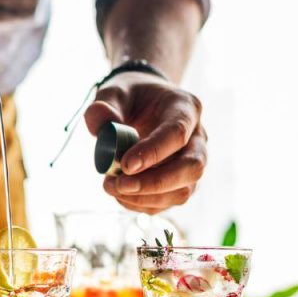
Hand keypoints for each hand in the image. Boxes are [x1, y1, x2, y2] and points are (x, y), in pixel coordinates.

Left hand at [84, 72, 206, 213]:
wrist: (141, 106)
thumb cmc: (130, 98)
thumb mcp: (113, 92)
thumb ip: (104, 106)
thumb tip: (99, 128)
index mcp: (185, 107)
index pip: (178, 133)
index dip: (153, 152)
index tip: (124, 164)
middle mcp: (198, 137)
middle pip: (192, 167)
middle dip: (155, 182)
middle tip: (119, 184)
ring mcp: (192, 162)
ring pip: (183, 191)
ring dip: (146, 197)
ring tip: (111, 187)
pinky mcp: (181, 183)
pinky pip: (168, 203)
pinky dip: (141, 204)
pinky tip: (119, 194)